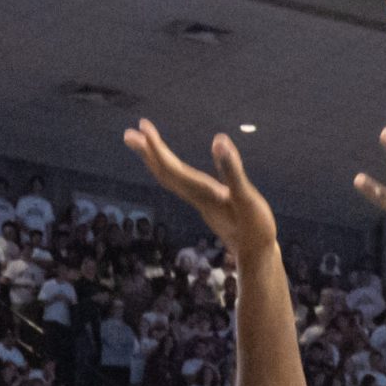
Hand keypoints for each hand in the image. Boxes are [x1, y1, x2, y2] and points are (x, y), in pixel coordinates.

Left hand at [122, 125, 276, 261]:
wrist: (257, 258)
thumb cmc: (255, 229)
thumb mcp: (246, 198)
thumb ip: (232, 170)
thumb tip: (219, 140)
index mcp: (203, 193)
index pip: (172, 168)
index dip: (156, 147)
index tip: (143, 127)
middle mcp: (196, 197)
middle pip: (165, 173)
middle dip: (147, 152)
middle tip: (129, 134)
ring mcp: (200, 202)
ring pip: (170, 179)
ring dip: (155, 160)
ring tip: (143, 143)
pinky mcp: (207, 205)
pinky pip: (181, 184)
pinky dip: (171, 170)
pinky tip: (172, 166)